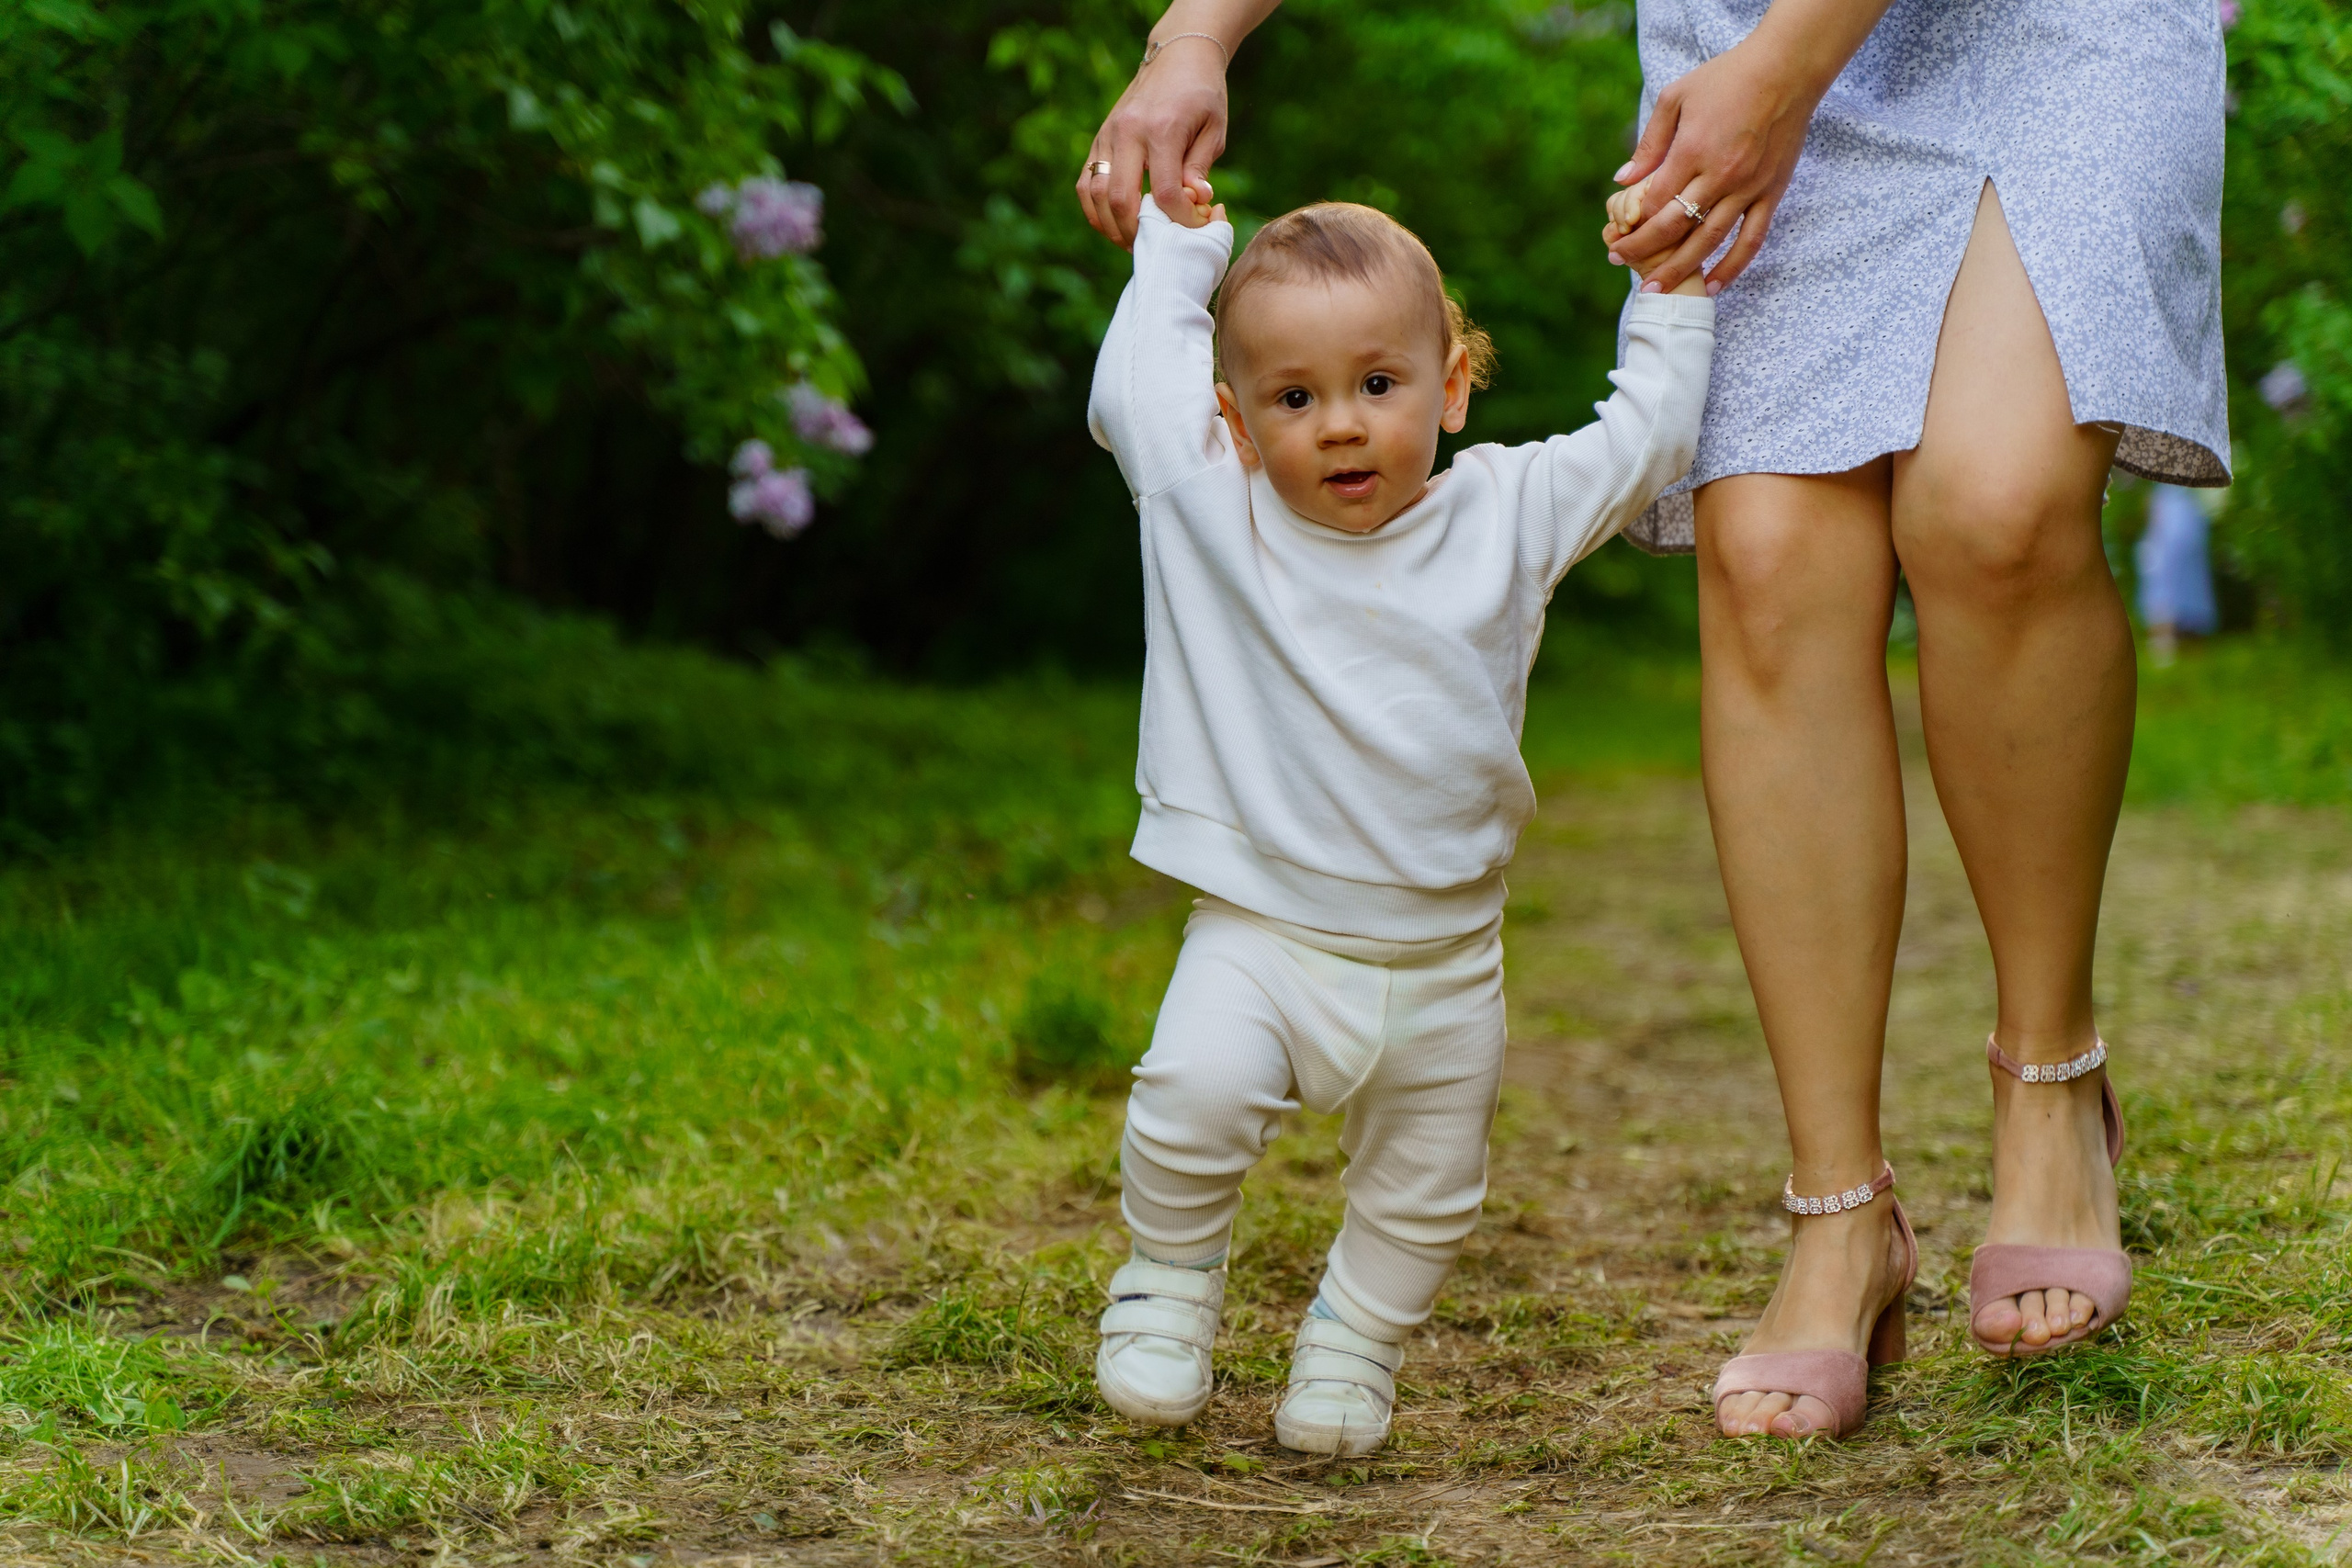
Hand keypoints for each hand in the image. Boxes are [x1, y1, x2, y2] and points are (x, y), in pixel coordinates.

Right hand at [1077, 36, 1231, 250]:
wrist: (1177, 55)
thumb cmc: (1202, 94)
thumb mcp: (1214, 128)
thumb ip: (1200, 167)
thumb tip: (1195, 202)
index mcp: (1162, 129)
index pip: (1164, 192)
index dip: (1179, 220)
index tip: (1193, 228)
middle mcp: (1128, 132)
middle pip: (1120, 198)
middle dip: (1138, 232)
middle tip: (1157, 247)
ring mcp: (1107, 135)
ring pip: (1096, 194)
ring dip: (1112, 226)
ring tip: (1135, 241)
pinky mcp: (1098, 140)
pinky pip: (1085, 183)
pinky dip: (1095, 210)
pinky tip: (1115, 224)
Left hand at [1607, 37, 1826, 294]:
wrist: (1786, 69)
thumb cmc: (1726, 78)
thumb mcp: (1676, 97)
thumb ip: (1650, 142)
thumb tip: (1622, 180)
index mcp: (1692, 151)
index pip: (1653, 201)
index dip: (1632, 223)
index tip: (1615, 234)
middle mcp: (1720, 175)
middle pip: (1674, 227)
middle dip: (1642, 251)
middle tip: (1618, 263)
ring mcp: (1748, 188)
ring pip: (1709, 241)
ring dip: (1679, 270)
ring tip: (1656, 291)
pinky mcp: (1772, 193)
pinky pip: (1751, 239)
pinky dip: (1732, 267)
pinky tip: (1711, 287)